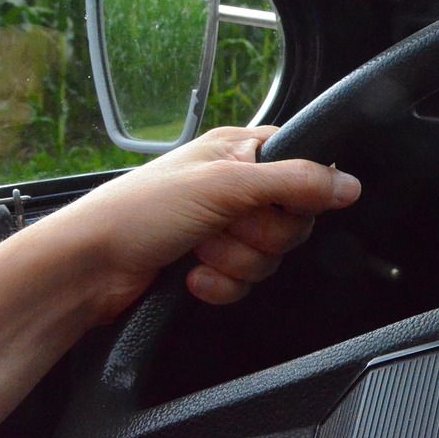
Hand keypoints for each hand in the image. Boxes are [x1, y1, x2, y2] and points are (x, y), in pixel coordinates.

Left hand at [45, 126, 360, 317]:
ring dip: (235, 262)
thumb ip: (295, 183)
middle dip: (258, 235)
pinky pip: (247, 283)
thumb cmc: (138, 212)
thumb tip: (350, 185)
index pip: (303, 168)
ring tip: (199, 250)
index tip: (276, 203)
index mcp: (239, 152)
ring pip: (271, 257)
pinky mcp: (212, 266)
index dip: (298, 193)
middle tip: (223, 225)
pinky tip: (193, 275)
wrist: (88, 270)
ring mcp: (223, 229)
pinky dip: (222, 285)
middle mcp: (235, 188)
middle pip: (293, 221)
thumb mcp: (226, 186)